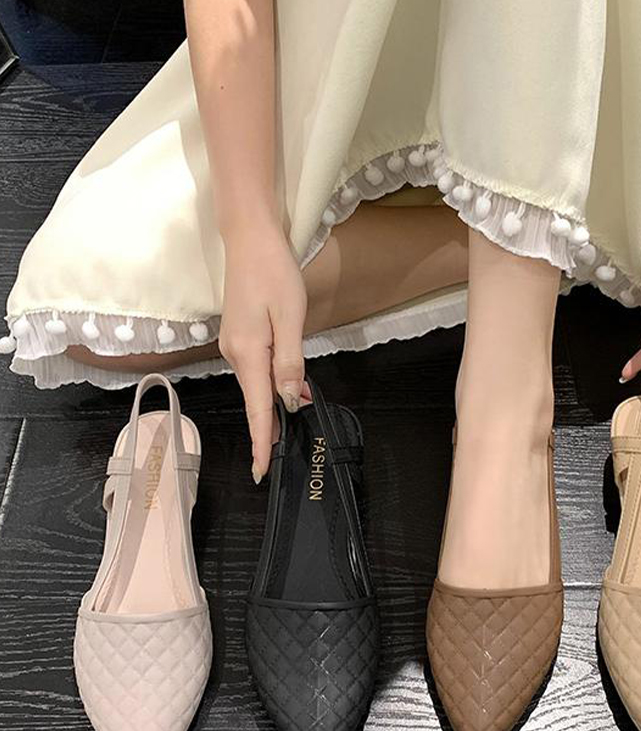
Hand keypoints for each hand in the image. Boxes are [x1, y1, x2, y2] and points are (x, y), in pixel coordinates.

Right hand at [217, 218, 307, 482]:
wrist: (251, 239)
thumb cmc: (275, 274)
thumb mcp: (291, 318)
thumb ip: (290, 363)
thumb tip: (289, 400)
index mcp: (248, 353)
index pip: (257, 408)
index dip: (262, 441)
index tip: (261, 471)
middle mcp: (235, 354)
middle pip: (255, 399)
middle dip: (270, 426)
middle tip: (284, 453)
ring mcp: (234, 345)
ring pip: (257, 384)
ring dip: (275, 403)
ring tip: (296, 418)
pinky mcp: (240, 336)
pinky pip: (257, 368)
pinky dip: (272, 382)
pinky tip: (291, 385)